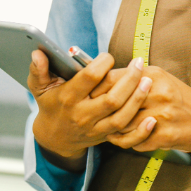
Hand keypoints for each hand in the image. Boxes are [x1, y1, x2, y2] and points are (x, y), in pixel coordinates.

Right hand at [28, 49, 153, 171]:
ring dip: (138, 99)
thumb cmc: (50, 104)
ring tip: (149, 81)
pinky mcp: (106, 137)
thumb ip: (39, 70)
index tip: (109, 56)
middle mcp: (83, 115)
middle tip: (139, 63)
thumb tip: (37, 53)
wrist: (55, 137)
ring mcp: (96, 128)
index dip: (102, 65)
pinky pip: (126, 137)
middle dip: (129, 80)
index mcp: (68, 98)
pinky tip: (153, 118)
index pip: (89, 79)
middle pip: (112, 99)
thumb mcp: (40, 87)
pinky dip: (141, 130)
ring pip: (122, 117)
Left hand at [105, 66, 190, 169]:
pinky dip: (133, 143)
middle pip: (114, 103)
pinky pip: (136, 142)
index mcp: (154, 75)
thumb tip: (105, 79)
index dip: (98, 90)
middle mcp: (157, 92)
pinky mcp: (165, 135)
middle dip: (103, 113)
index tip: (92, 97)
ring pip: (122, 125)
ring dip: (116, 131)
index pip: (113, 79)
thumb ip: (138, 78)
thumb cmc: (185, 102)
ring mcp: (162, 114)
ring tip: (115, 131)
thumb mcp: (163, 81)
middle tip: (98, 118)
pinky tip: (136, 140)